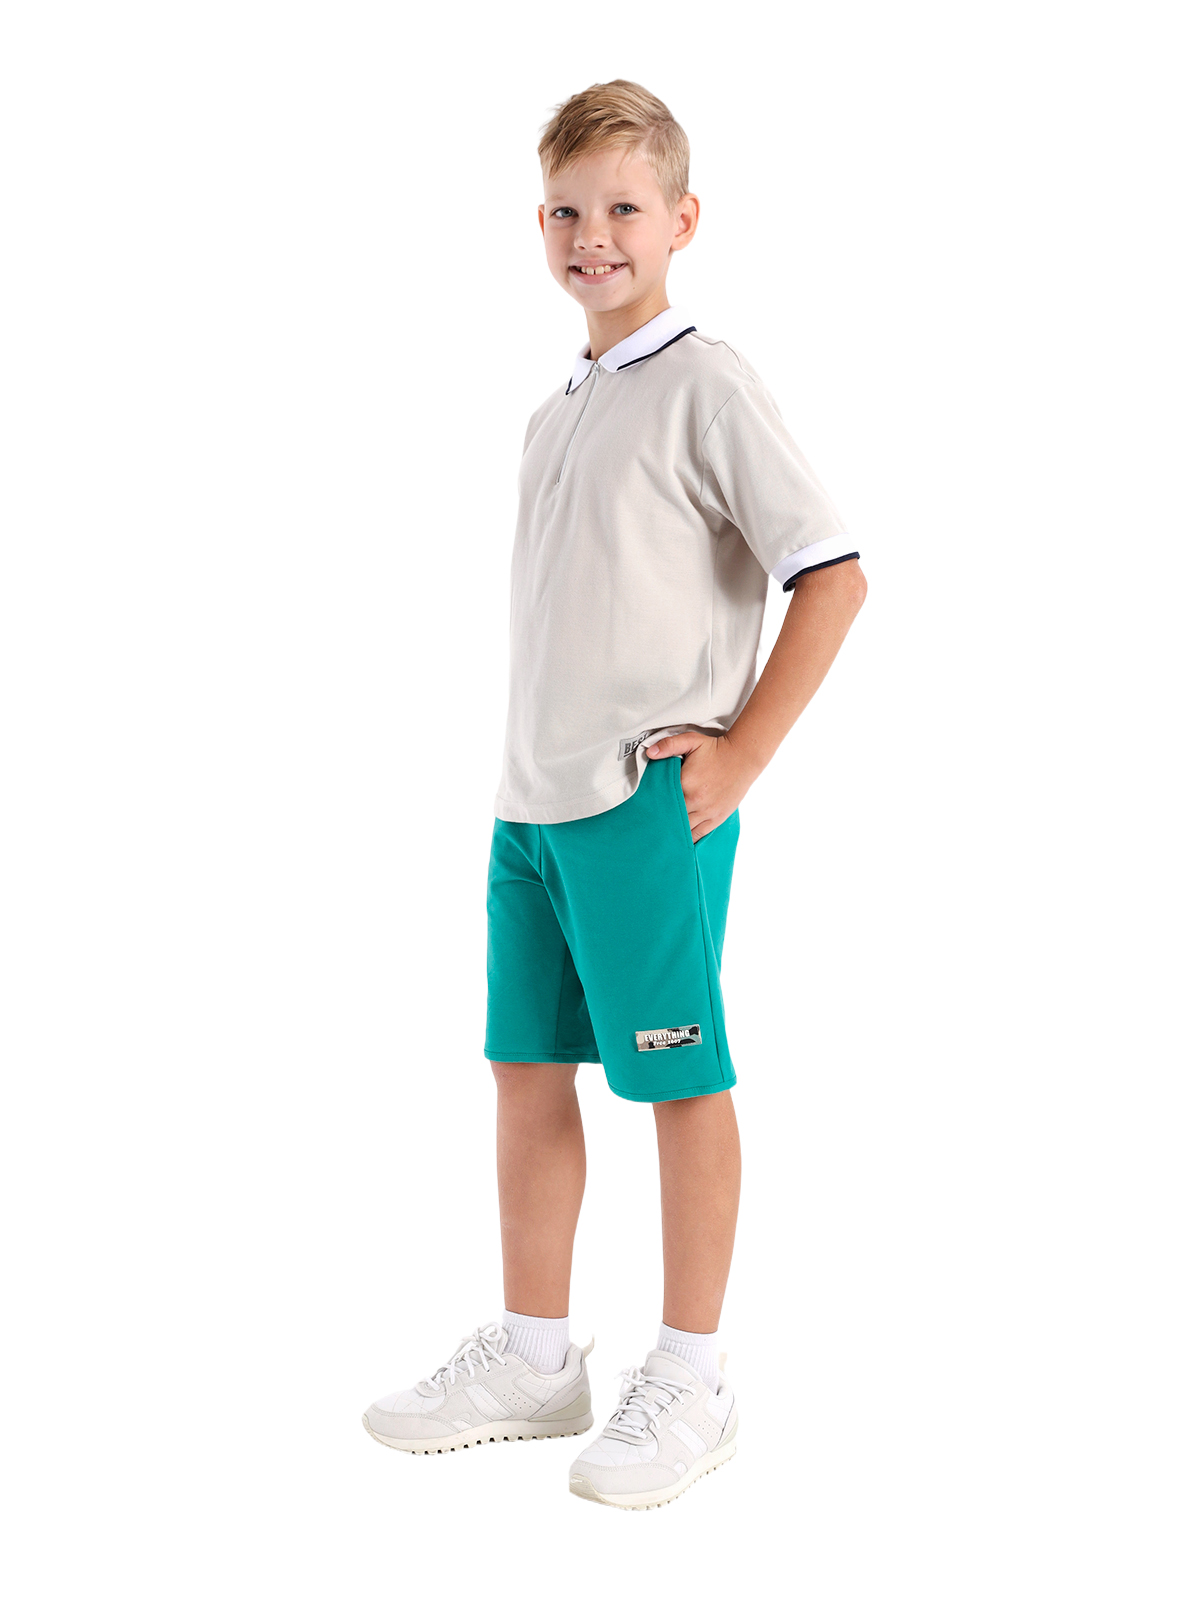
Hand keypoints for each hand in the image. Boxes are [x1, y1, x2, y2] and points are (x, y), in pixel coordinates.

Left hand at [644, 731, 758, 841]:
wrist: (743, 757)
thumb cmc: (716, 749)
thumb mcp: (691, 741)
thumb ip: (668, 745)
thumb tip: (649, 753)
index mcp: (685, 784)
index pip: (662, 800)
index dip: (653, 804)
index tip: (645, 808)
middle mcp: (695, 801)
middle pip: (671, 818)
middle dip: (661, 820)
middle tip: (649, 825)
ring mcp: (707, 812)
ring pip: (684, 830)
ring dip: (674, 831)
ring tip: (663, 834)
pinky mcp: (717, 818)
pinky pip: (699, 835)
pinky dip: (689, 839)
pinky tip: (680, 841)